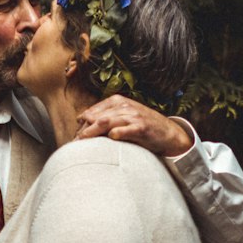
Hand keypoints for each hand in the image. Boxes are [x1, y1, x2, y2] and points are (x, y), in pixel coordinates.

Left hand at [75, 95, 191, 156]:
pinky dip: (116, 133)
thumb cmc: (143, 127)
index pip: (94, 111)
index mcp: (118, 102)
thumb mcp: (125, 117)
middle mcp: (125, 107)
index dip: (82, 123)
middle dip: (84, 129)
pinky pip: (126, 129)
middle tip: (74, 141)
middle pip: (98, 116)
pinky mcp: (142, 128)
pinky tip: (108, 138)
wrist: (168, 133)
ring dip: (93, 132)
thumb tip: (84, 124)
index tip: (74, 135)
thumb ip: (108, 118)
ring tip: (82, 140)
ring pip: (107, 122)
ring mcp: (133, 116)